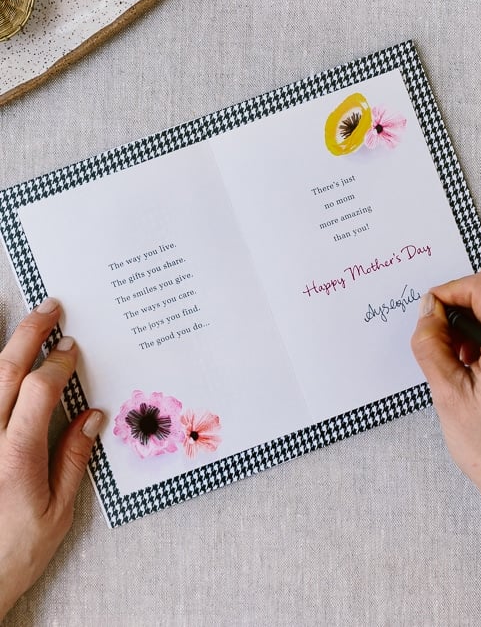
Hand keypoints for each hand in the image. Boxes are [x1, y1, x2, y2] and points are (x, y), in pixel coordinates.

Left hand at [0, 299, 102, 618]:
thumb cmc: (12, 553)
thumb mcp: (57, 513)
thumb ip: (73, 458)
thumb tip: (92, 415)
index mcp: (15, 458)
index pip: (39, 391)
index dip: (58, 362)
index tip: (72, 348)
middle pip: (6, 372)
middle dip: (30, 334)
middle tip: (50, 307)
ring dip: (9, 348)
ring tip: (29, 325)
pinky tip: (8, 367)